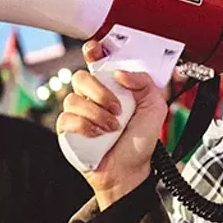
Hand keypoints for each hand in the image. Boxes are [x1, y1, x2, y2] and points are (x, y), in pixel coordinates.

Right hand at [57, 41, 167, 209]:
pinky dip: (85, 126)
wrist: (130, 171)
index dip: (93, 51)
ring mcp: (78, 112)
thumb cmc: (140, 140)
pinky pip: (67, 118)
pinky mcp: (68, 130)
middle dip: (100, 92)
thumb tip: (120, 72)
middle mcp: (93, 95)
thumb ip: (145, 83)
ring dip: (97, 114)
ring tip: (112, 128)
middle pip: (81, 77)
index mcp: (112, 85)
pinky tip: (98, 135)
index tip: (96, 51)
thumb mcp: (154, 107)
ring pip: (73, 98)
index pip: (96, 60)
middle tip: (117, 109)